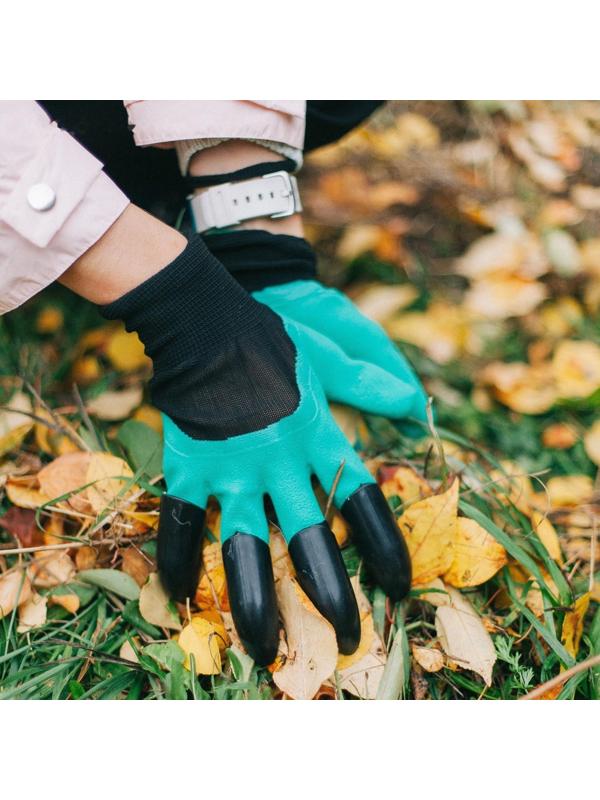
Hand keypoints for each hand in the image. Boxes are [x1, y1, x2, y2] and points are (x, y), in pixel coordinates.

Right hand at [97, 234, 411, 665]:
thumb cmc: (271, 338)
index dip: (383, 547)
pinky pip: (184, 521)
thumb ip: (369, 384)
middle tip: (347, 637)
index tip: (400, 588)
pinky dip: (180, 558)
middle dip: (331, 593)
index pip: (361, 502)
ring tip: (267, 651)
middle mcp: (281, 464)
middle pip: (310, 539)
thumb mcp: (327, 356)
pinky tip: (179, 595)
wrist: (207, 323)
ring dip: (258, 601)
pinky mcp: (191, 467)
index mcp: (318, 438)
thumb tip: (414, 402)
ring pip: (248, 547)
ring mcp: (233, 469)